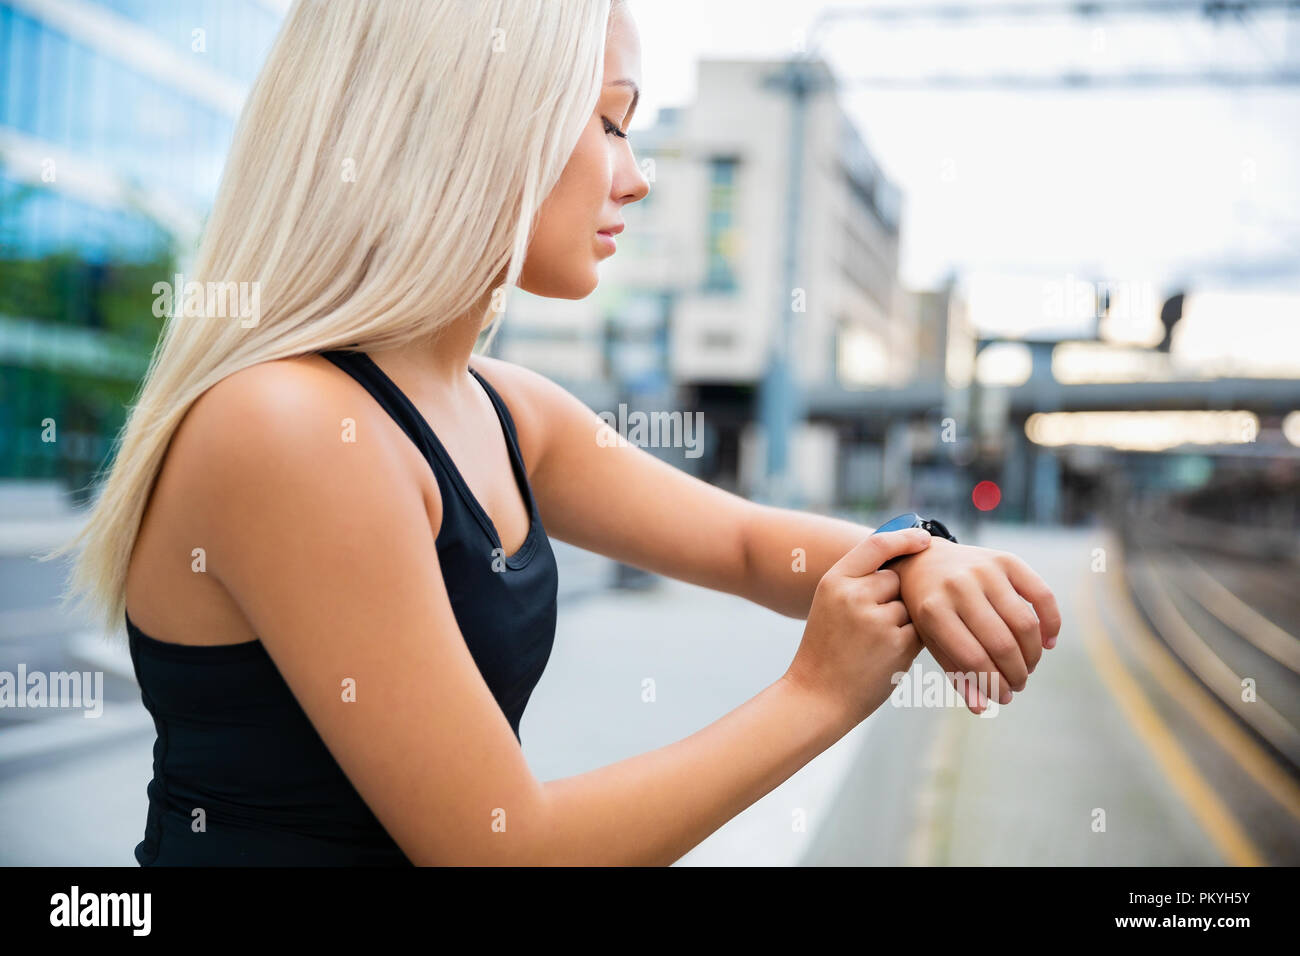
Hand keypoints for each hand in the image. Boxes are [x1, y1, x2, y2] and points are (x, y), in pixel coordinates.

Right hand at [785, 529, 932, 728]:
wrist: (816, 697)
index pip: (877, 545)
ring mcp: (877, 619)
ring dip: (902, 622)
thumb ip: (859, 582)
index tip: (923, 539)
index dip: (904, 538)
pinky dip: (909, 642)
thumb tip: (906, 562)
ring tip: (872, 646)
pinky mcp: (898, 644)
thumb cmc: (826, 650)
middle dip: (893, 598)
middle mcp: (854, 594)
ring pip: (910, 606)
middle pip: (896, 579)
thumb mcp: (830, 605)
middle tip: (868, 627)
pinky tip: (884, 657)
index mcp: (833, 581)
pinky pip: (920, 630)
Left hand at [890, 537, 1060, 713]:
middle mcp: (958, 586)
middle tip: (1019, 685)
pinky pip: (1042, 595)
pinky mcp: (1006, 560)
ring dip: (1033, 655)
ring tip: (1028, 668)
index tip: (1004, 697)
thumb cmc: (928, 609)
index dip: (994, 684)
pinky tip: (1048, 643)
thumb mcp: (931, 640)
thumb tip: (982, 707)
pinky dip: (1052, 622)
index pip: (974, 658)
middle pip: (1003, 643)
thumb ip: (956, 673)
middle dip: (1017, 674)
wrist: (924, 561)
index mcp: (933, 610)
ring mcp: (984, 570)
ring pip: (1025, 623)